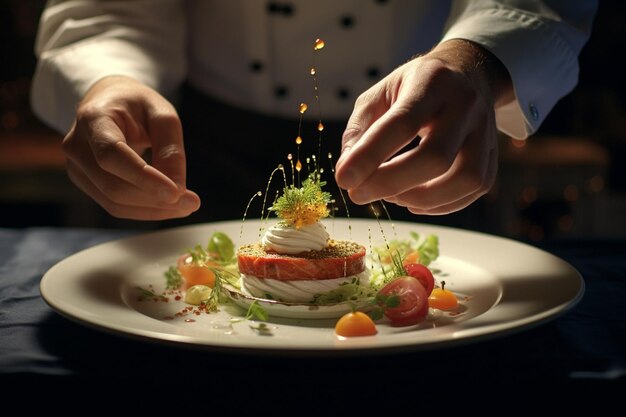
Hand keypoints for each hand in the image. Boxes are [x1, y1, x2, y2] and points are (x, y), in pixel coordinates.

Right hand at [62, 76, 199, 219]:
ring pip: (114, 202)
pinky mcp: (85, 182)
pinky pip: (115, 205)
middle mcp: (76, 145)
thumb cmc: (136, 105)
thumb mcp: (161, 112)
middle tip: (192, 203)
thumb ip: (170, 148)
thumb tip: (177, 190)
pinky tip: (168, 205)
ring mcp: (76, 167)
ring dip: (153, 209)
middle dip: (155, 199)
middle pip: (114, 186)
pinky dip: (144, 209)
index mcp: (93, 118)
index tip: (176, 193)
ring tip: (185, 206)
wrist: (108, 102)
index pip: (112, 155)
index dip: (143, 178)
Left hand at [335, 39, 512, 214]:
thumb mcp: (379, 95)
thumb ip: (359, 130)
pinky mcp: (493, 154)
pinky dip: (440, 205)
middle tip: (358, 195)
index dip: (370, 155)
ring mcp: (486, 130)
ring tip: (391, 196)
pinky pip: (474, 189)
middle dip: (391, 183)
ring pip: (465, 179)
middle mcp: (465, 105)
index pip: (402, 122)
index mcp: (431, 82)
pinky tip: (413, 199)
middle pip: (436, 156)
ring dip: (422, 199)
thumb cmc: (413, 88)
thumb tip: (348, 171)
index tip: (343, 179)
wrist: (466, 72)